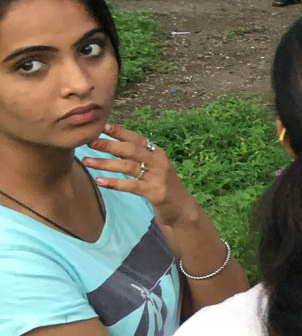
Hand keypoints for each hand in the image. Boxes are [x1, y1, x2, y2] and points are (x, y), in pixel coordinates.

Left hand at [81, 124, 199, 230]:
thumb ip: (138, 157)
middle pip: (130, 150)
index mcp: (157, 153)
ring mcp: (158, 176)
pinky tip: (99, 181)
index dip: (119, 132)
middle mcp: (158, 161)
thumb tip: (112, 146)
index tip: (102, 127)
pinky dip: (114, 183)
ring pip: (128, 166)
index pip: (136, 138)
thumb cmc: (161, 186)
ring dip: (105, 163)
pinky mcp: (155, 191)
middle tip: (90, 142)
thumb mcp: (153, 168)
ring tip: (87, 161)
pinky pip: (131, 185)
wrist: (181, 208)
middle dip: (109, 145)